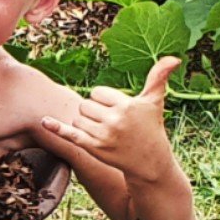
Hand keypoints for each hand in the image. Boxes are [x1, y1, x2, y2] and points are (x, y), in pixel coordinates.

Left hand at [39, 55, 178, 176]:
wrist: (149, 162)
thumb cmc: (151, 128)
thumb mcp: (154, 102)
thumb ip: (159, 77)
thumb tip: (175, 57)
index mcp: (126, 105)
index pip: (98, 92)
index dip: (104, 99)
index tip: (116, 109)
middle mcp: (114, 120)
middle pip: (85, 104)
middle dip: (94, 111)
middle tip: (109, 122)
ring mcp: (102, 136)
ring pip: (78, 118)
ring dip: (85, 122)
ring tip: (103, 130)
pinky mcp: (93, 149)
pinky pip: (70, 134)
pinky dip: (56, 128)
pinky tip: (44, 121)